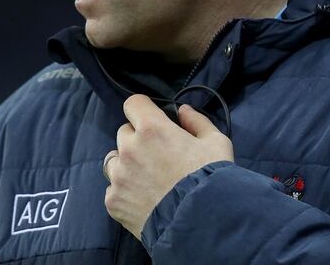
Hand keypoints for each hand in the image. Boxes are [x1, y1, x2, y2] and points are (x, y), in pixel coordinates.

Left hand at [103, 94, 233, 237]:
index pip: (133, 104)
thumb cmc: (210, 180)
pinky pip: (113, 188)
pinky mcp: (113, 201)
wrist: (201, 224)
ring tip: (148, 179)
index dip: (143, 110)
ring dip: (127, 164)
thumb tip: (183, 111)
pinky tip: (144, 199)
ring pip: (114, 160)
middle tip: (157, 155)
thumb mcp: (216, 143)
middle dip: (138, 139)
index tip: (152, 119)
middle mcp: (129, 149)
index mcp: (152, 129)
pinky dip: (125, 191)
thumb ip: (197, 122)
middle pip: (124, 133)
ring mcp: (118, 176)